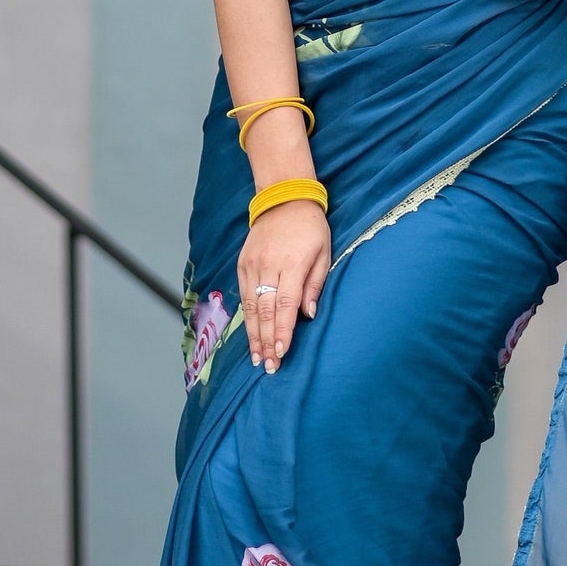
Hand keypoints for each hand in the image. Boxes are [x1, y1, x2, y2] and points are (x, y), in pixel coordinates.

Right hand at [237, 197, 331, 372]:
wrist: (284, 198)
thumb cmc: (310, 228)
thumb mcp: (324, 252)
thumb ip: (314, 285)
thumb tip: (308, 315)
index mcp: (291, 264)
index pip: (284, 305)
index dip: (282, 331)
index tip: (281, 353)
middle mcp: (267, 266)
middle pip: (265, 311)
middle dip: (266, 341)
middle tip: (269, 366)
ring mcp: (251, 265)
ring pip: (251, 306)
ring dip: (253, 334)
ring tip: (257, 358)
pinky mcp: (242, 264)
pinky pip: (244, 295)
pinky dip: (247, 317)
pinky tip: (250, 334)